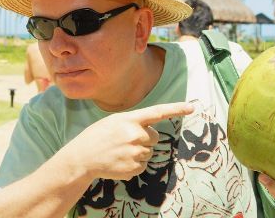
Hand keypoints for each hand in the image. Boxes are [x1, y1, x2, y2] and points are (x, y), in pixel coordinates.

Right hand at [57, 102, 193, 180]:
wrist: (82, 158)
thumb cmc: (98, 136)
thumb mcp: (114, 121)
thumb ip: (134, 123)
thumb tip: (150, 133)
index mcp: (130, 120)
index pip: (157, 112)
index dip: (176, 109)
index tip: (191, 107)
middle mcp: (135, 135)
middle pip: (154, 137)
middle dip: (144, 139)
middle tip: (125, 141)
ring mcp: (135, 153)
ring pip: (148, 152)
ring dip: (138, 152)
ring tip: (119, 152)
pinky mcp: (135, 168)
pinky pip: (143, 165)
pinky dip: (133, 164)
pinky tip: (119, 161)